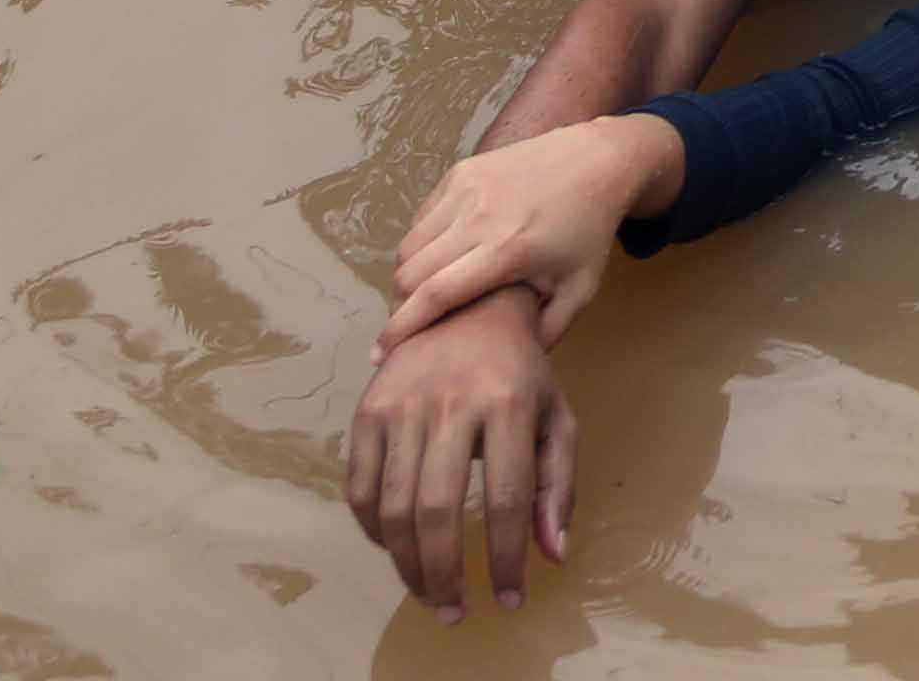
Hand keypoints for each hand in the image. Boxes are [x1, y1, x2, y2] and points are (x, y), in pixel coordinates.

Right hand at [342, 286, 579, 620]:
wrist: (470, 306)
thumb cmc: (521, 373)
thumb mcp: (556, 418)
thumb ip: (558, 486)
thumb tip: (553, 555)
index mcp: (509, 404)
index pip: (506, 498)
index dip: (505, 559)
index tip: (508, 600)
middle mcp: (451, 402)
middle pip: (438, 509)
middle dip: (445, 573)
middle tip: (455, 613)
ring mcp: (403, 404)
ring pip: (393, 505)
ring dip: (407, 563)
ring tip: (428, 594)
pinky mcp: (368, 409)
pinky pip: (359, 486)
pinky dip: (372, 530)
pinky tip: (396, 549)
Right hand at [377, 116, 679, 355]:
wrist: (597, 161)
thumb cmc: (588, 231)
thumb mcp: (579, 291)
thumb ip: (545, 333)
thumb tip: (506, 370)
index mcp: (507, 250)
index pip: (435, 294)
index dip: (401, 329)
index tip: (379, 355)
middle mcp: (478, 216)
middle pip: (410, 273)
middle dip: (400, 308)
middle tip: (408, 329)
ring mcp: (465, 189)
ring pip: (409, 245)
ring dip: (406, 277)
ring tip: (421, 299)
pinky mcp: (460, 172)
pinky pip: (421, 218)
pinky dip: (419, 246)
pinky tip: (436, 262)